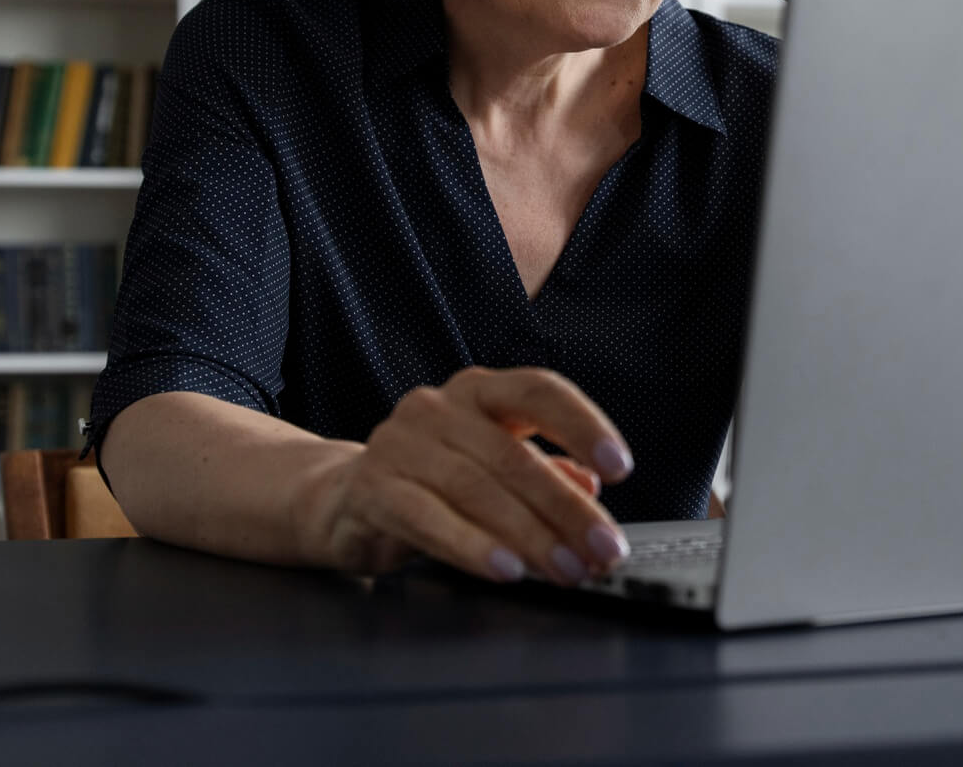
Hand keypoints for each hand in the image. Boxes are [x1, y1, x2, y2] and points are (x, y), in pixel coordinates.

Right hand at [311, 366, 635, 585]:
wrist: (341, 500)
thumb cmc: (431, 481)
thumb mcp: (493, 470)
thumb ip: (543, 473)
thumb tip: (590, 488)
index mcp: (477, 391)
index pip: (539, 391)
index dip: (583, 425)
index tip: (620, 467)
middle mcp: (437, 407)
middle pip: (512, 454)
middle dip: (566, 508)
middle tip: (602, 549)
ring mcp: (399, 444)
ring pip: (476, 489)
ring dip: (530, 535)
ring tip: (566, 569)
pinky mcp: (371, 488)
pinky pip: (428, 518)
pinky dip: (473, 547)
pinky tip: (507, 570)